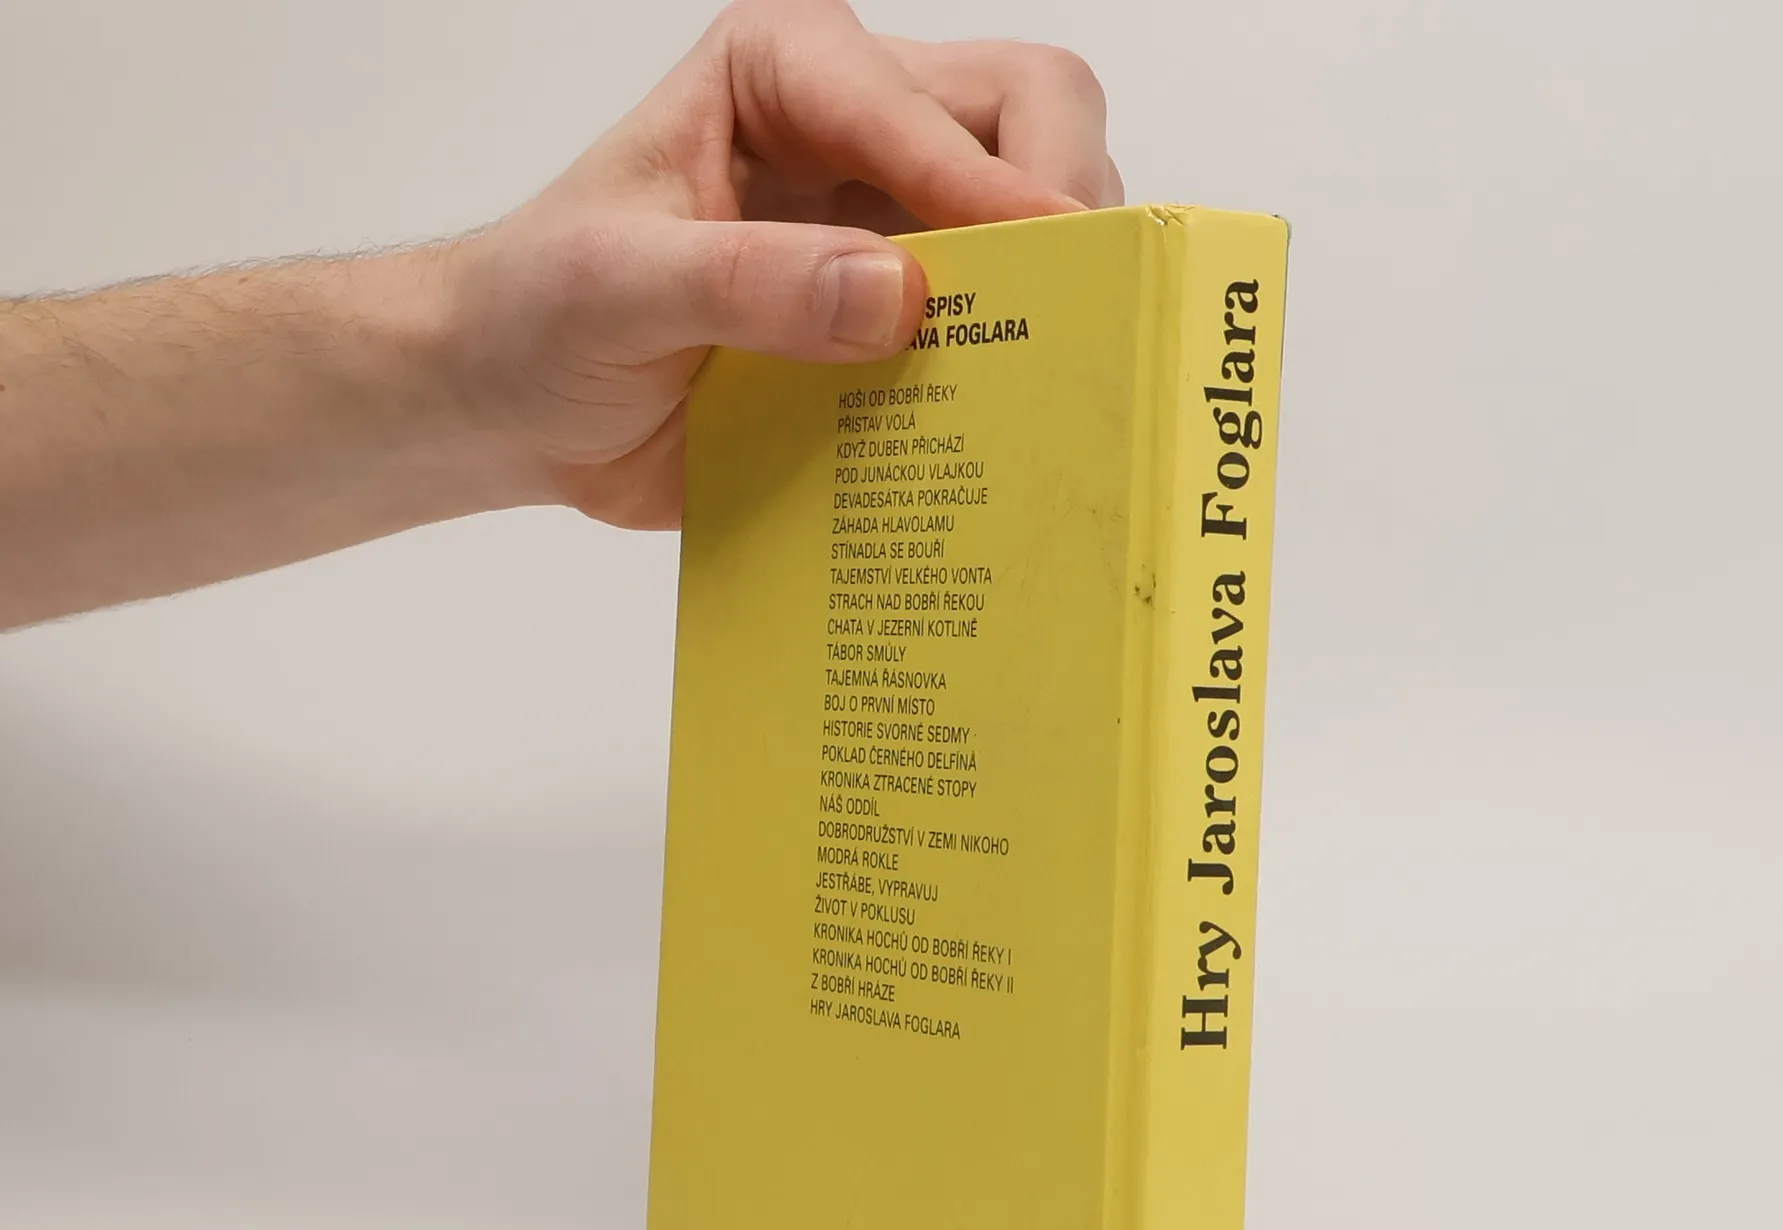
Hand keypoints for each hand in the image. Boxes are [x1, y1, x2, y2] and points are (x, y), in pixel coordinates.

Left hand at [444, 0, 1121, 530]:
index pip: (929, 103)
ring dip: (1057, 286)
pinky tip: (1017, 415)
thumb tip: (897, 295)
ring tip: (1058, 368)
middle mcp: (859, 128)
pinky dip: (1019, 361)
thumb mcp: (617, 290)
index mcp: (788, 71)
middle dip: (1065, 204)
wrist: (516, 406)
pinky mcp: (896, 317)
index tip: (1043, 264)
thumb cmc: (539, 315)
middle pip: (1030, 114)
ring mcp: (889, 225)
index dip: (996, 184)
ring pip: (1036, 215)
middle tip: (1075, 309)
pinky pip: (995, 323)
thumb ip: (748, 284)